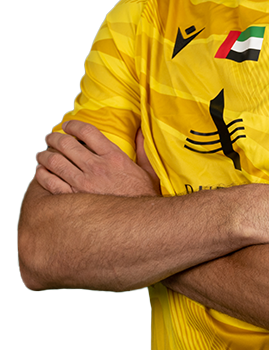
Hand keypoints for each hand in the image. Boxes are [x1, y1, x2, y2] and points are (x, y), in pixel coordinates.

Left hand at [35, 120, 160, 196]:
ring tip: (41, 154)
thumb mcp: (148, 170)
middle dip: (54, 138)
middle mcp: (96, 167)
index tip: (67, 125)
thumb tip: (142, 129)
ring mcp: (83, 184)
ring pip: (55, 162)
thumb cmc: (143, 197)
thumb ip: (142, 148)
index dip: (73, 125)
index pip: (87, 131)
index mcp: (113, 157)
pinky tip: (41, 172)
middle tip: (50, 138)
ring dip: (44, 155)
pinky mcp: (73, 200)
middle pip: (66, 144)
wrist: (138, 224)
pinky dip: (42, 175)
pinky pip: (50, 183)